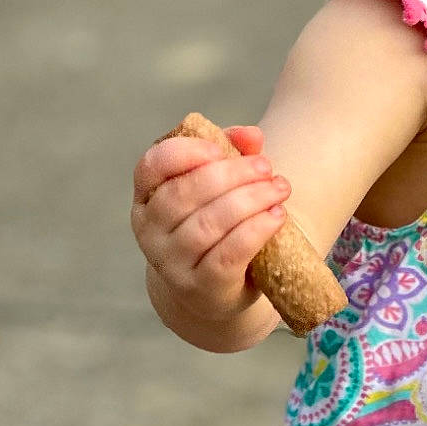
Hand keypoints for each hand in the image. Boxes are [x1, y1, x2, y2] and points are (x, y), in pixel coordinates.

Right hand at [131, 122, 290, 327]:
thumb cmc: (214, 227)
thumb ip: (233, 153)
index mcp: (146, 197)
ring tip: (279, 189)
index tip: (220, 149)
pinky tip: (277, 216)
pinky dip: (255, 231)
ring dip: (250, 200)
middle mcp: (150, 231)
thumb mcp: (218, 188)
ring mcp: (171, 263)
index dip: (185, 152)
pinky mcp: (199, 287)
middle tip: (266, 167)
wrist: (211, 290)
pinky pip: (227, 255)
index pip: (152, 166)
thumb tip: (251, 135)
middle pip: (185, 194)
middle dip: (231, 174)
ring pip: (208, 224)